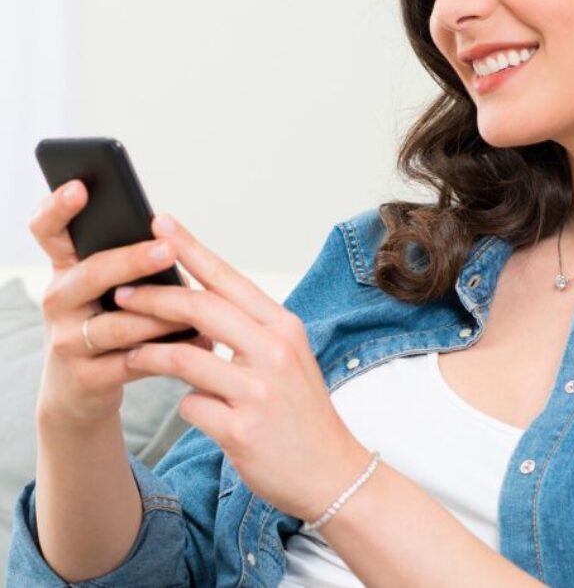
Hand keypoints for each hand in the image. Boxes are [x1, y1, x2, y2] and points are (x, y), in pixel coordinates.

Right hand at [28, 180, 209, 426]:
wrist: (81, 391)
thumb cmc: (108, 323)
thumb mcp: (107, 290)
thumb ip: (127, 265)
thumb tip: (175, 240)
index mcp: (66, 269)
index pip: (49, 231)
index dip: (58, 207)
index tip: (80, 186)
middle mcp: (59, 300)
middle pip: (91, 273)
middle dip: (131, 260)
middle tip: (166, 249)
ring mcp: (68, 340)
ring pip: (119, 322)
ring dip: (162, 314)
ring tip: (197, 307)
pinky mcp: (86, 378)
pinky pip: (132, 362)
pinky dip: (168, 351)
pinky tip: (198, 341)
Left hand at [115, 213, 369, 520]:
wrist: (332, 471)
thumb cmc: (301, 409)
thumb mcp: (285, 356)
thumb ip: (246, 328)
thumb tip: (194, 300)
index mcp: (283, 326)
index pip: (227, 277)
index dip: (189, 248)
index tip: (159, 222)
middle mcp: (274, 351)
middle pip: (200, 308)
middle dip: (154, 298)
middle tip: (122, 292)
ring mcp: (259, 391)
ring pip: (184, 357)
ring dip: (148, 352)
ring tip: (128, 350)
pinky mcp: (242, 430)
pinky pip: (191, 406)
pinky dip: (185, 404)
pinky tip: (194, 408)